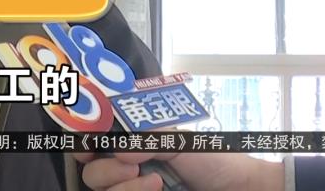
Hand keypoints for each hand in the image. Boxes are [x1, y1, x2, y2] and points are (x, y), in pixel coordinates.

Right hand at [76, 150, 283, 190]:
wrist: (241, 189)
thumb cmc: (214, 161)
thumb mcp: (178, 141)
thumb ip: (145, 139)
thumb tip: (117, 148)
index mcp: (134, 145)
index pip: (96, 144)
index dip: (83, 144)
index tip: (86, 147)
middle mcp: (129, 169)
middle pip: (91, 173)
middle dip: (104, 169)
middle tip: (131, 163)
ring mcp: (135, 190)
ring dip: (122, 186)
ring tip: (153, 180)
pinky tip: (155, 189)